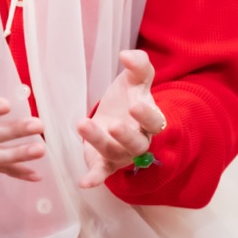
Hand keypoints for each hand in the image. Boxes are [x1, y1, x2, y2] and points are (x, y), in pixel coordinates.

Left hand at [76, 49, 166, 188]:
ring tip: (82, 124)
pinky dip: (94, 178)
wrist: (117, 116)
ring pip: (114, 153)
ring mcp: (121, 154)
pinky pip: (101, 173)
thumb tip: (127, 55)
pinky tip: (83, 182)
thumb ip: (138, 65)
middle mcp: (138, 140)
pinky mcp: (104, 163)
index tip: (135, 105)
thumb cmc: (129, 97)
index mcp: (150, 120)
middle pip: (137, 144)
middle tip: (114, 125)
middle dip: (126, 135)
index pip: (154, 121)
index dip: (147, 116)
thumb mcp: (135, 79)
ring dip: (99, 141)